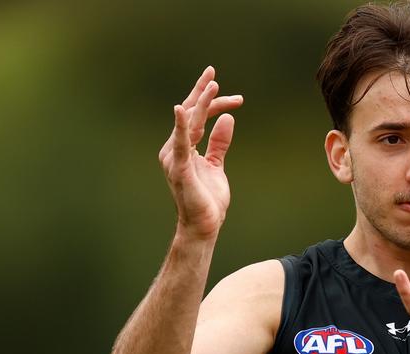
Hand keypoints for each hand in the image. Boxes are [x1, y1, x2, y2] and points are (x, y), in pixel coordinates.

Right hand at [158, 66, 243, 239]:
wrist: (203, 225)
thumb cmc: (207, 199)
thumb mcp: (217, 165)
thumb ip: (219, 143)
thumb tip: (227, 119)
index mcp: (184, 148)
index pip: (197, 117)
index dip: (212, 102)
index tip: (234, 96)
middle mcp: (175, 149)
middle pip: (190, 114)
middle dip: (203, 94)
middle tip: (214, 72)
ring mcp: (175, 157)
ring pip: (188, 123)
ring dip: (200, 103)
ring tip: (212, 85)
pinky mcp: (179, 168)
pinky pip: (181, 144)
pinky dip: (181, 126)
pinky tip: (182, 109)